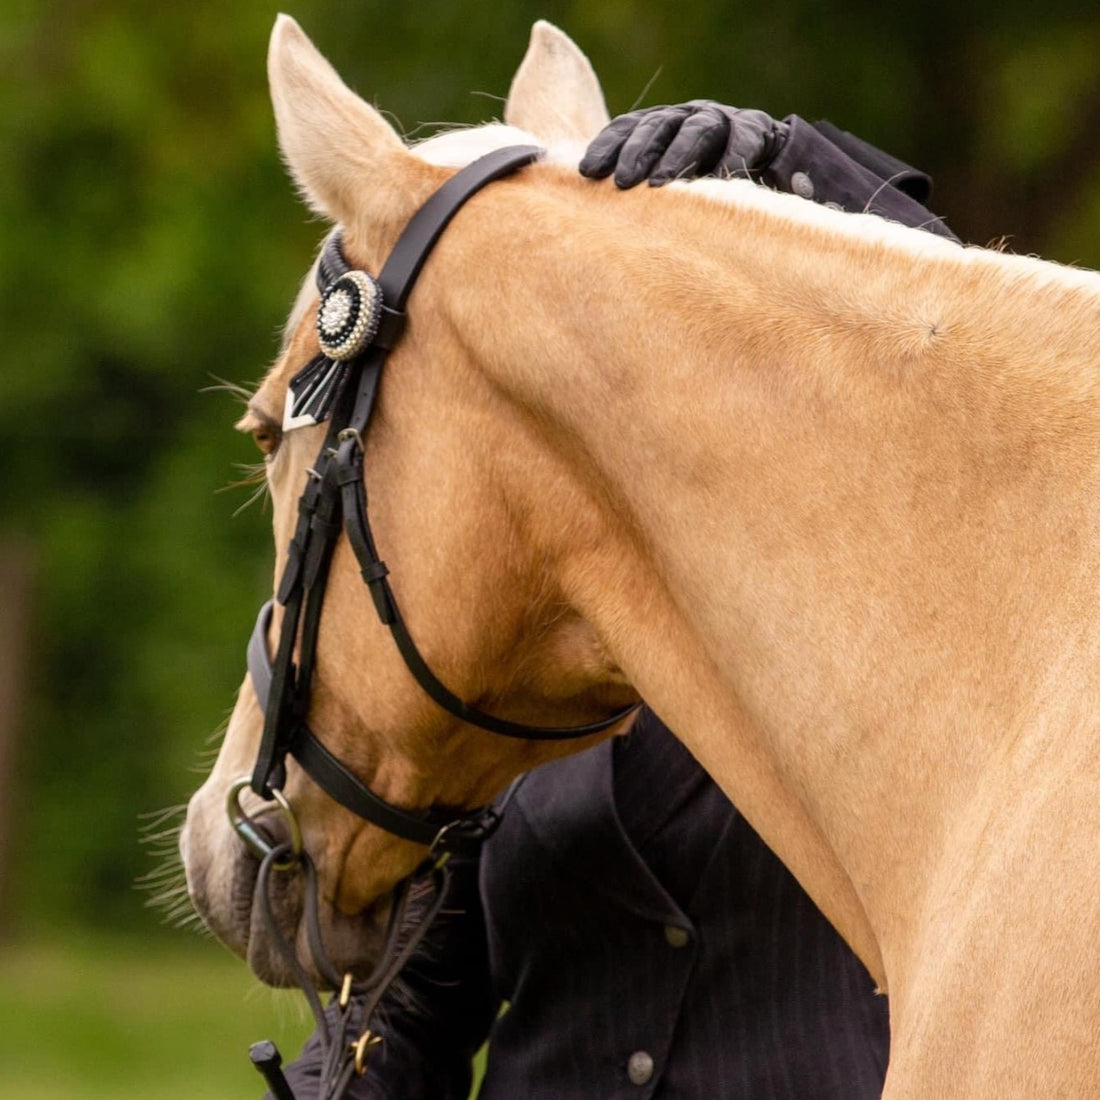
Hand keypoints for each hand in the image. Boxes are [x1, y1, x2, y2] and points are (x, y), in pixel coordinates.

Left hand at [579, 100, 788, 187]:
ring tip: (660, 185)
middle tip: (621, 182)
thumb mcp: (668, 182)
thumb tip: (593, 218)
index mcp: (661, 125)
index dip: (607, 146)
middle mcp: (687, 116)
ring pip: (696, 130)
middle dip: (637, 152)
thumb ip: (639, 189)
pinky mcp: (756, 130)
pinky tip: (718, 181)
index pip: (628, 126)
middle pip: (657, 126)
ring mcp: (722, 119)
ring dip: (677, 156)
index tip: (587, 171)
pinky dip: (731, 160)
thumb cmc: (705, 180)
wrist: (769, 162)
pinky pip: (742, 142)